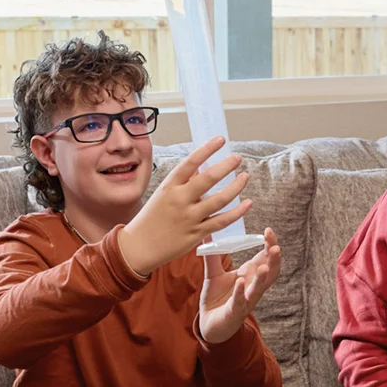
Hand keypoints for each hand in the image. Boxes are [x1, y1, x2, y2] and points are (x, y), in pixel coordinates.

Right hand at [117, 137, 251, 275]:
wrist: (139, 246)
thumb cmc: (151, 218)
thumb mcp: (162, 194)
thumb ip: (182, 183)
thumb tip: (201, 169)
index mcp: (169, 186)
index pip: (191, 162)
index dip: (207, 149)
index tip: (221, 140)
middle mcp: (180, 200)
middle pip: (208, 179)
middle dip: (226, 166)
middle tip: (237, 158)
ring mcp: (189, 217)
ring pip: (219, 200)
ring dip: (236, 187)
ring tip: (245, 177)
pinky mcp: (197, 233)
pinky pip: (222, 221)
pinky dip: (237, 212)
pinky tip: (247, 203)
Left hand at [198, 228, 281, 343]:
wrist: (210, 324)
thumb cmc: (217, 298)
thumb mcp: (214, 273)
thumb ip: (212, 255)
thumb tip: (207, 233)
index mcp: (251, 274)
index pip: (265, 257)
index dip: (270, 244)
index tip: (269, 230)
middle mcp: (252, 286)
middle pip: (270, 272)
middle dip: (274, 260)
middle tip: (276, 247)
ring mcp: (246, 299)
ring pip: (259, 289)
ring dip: (263, 278)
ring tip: (264, 266)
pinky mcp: (234, 311)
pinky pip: (240, 301)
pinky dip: (241, 292)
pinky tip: (241, 282)